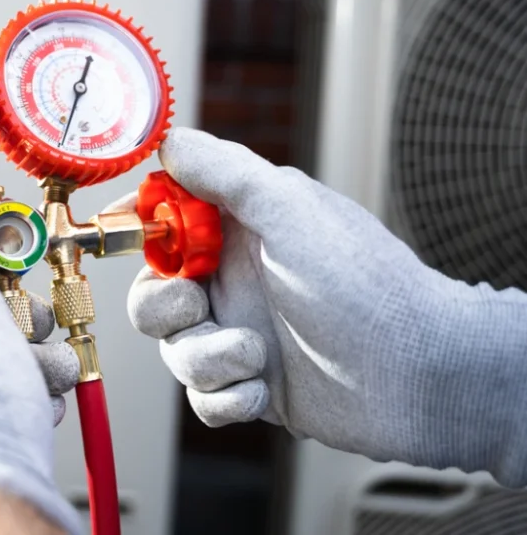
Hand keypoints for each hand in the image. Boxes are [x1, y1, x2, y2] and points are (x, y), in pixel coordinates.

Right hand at [119, 127, 526, 485]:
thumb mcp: (289, 209)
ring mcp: (243, 336)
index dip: (137, 225)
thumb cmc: (365, 284)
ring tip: (254, 354)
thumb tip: (173, 140)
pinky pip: (205, 399)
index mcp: (241, 233)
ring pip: (175, 350)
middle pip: (153, 293)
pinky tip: (266, 388)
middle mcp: (238, 283)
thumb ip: (225, 172)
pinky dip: (229, 397)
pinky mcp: (254, 387)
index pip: (167, 219)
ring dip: (207, 357)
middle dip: (161, 304)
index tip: (118, 231)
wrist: (421, 374)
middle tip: (194, 304)